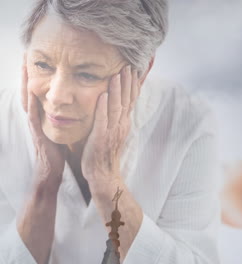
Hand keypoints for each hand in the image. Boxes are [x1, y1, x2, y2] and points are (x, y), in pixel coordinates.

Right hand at [22, 63, 65, 185]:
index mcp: (44, 115)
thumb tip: (71, 103)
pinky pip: (34, 117)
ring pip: (28, 99)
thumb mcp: (59, 128)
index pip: (39, 91)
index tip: (37, 57)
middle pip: (30, 90)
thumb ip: (62, 116)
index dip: (39, 75)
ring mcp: (36, 125)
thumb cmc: (57, 150)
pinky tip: (31, 92)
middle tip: (26, 54)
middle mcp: (37, 117)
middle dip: (28, 73)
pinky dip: (32, 104)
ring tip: (25, 65)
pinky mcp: (38, 134)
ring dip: (26, 82)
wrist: (52, 171)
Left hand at [81, 65, 140, 186]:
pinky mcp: (101, 138)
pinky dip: (103, 108)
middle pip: (126, 100)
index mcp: (124, 123)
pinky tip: (102, 95)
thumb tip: (115, 102)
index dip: (132, 85)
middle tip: (128, 66)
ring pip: (116, 108)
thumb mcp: (113, 131)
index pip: (131, 100)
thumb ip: (115, 117)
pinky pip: (103, 121)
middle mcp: (121, 125)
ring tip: (116, 75)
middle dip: (127, 82)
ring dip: (117, 91)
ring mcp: (112, 132)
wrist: (103, 174)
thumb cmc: (104, 152)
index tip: (133, 69)